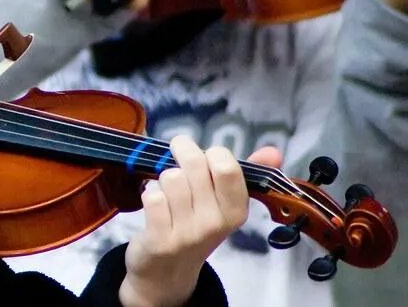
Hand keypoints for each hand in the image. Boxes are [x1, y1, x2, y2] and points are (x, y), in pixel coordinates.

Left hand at [118, 136, 280, 306]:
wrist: (168, 270)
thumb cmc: (197, 225)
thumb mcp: (224, 203)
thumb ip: (243, 172)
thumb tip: (273, 151)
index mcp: (236, 211)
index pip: (226, 166)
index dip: (211, 153)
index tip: (205, 159)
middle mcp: (216, 223)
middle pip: (194, 163)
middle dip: (183, 152)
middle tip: (179, 157)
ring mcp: (188, 233)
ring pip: (170, 177)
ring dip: (164, 178)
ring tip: (169, 190)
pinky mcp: (161, 240)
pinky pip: (152, 196)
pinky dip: (149, 194)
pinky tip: (156, 206)